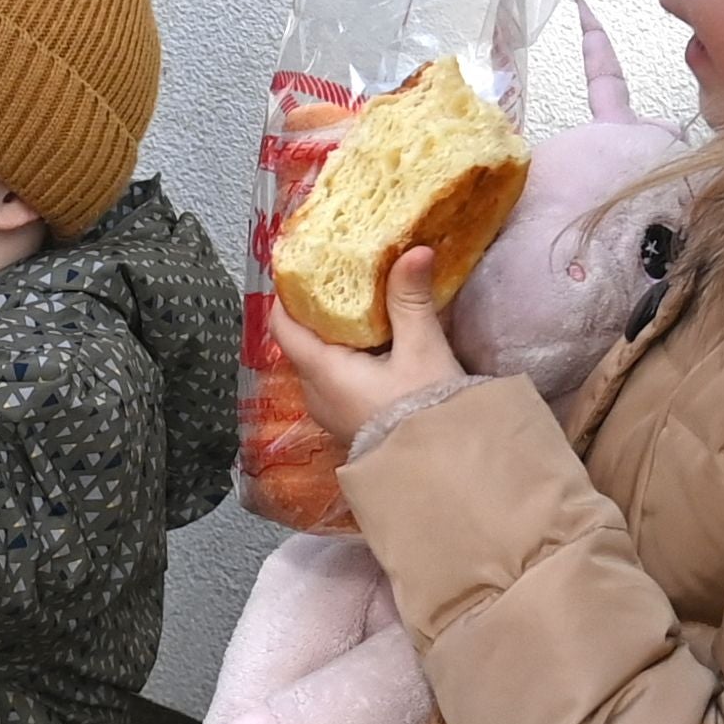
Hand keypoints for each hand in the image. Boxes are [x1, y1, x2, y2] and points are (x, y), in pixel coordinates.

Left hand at [269, 249, 470, 441]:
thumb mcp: (422, 350)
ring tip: (362, 304)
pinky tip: (376, 344)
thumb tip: (413, 251)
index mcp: (321, 371)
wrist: (441, 473)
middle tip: (341, 277)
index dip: (286, 293)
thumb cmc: (424, 411)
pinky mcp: (348, 421)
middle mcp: (315, 393)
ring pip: (320, 361)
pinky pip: (336, 379)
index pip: (282, 324)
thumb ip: (411, 300)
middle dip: (318, 309)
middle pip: (302, 340)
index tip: (301, 266)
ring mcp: (329, 411)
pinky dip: (348, 357)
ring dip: (336, 334)